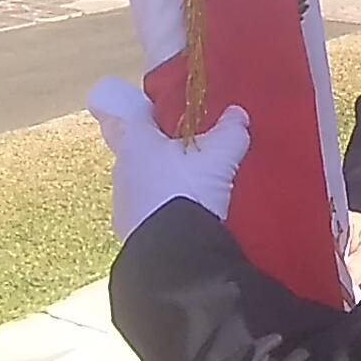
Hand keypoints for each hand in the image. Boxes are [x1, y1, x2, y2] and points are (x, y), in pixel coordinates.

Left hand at [88, 77, 251, 242]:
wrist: (172, 252)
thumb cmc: (190, 189)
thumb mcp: (220, 156)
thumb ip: (230, 131)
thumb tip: (237, 114)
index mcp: (136, 140)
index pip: (139, 113)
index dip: (157, 108)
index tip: (175, 110)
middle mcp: (122, 167)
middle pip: (139, 147)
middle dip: (161, 146)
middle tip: (190, 148)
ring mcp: (122, 201)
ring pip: (142, 180)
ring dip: (161, 180)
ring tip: (192, 185)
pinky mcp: (129, 230)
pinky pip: (147, 209)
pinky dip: (162, 207)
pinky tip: (184, 213)